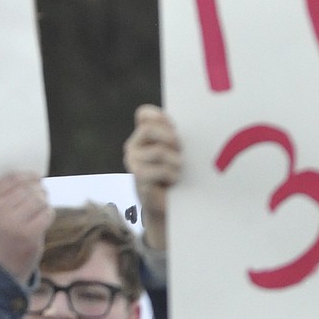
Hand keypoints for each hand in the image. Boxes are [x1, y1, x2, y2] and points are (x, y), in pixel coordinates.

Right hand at [0, 173, 51, 283]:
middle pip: (26, 188)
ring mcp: (11, 225)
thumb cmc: (0, 236)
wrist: (1, 269)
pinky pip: (46, 213)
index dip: (26, 176)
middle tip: (40, 196)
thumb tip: (30, 175)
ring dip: (44, 202)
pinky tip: (42, 221)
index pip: (9, 179)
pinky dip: (48, 214)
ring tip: (40, 209)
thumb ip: (3, 194)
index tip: (34, 178)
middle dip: (37, 190)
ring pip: (37, 199)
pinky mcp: (28, 235)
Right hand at [124, 106, 181, 251]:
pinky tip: (175, 181)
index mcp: (141, 136)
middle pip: (147, 129)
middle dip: (169, 137)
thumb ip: (173, 135)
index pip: (143, 114)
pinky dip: (174, 174)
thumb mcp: (175, 148)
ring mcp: (133, 163)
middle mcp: (133, 147)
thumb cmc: (174, 172)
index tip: (175, 127)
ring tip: (180, 169)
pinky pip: (161, 170)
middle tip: (181, 149)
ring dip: (176, 160)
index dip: (159, 116)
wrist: (167, 204)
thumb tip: (185, 127)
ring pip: (158, 151)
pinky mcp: (139, 180)